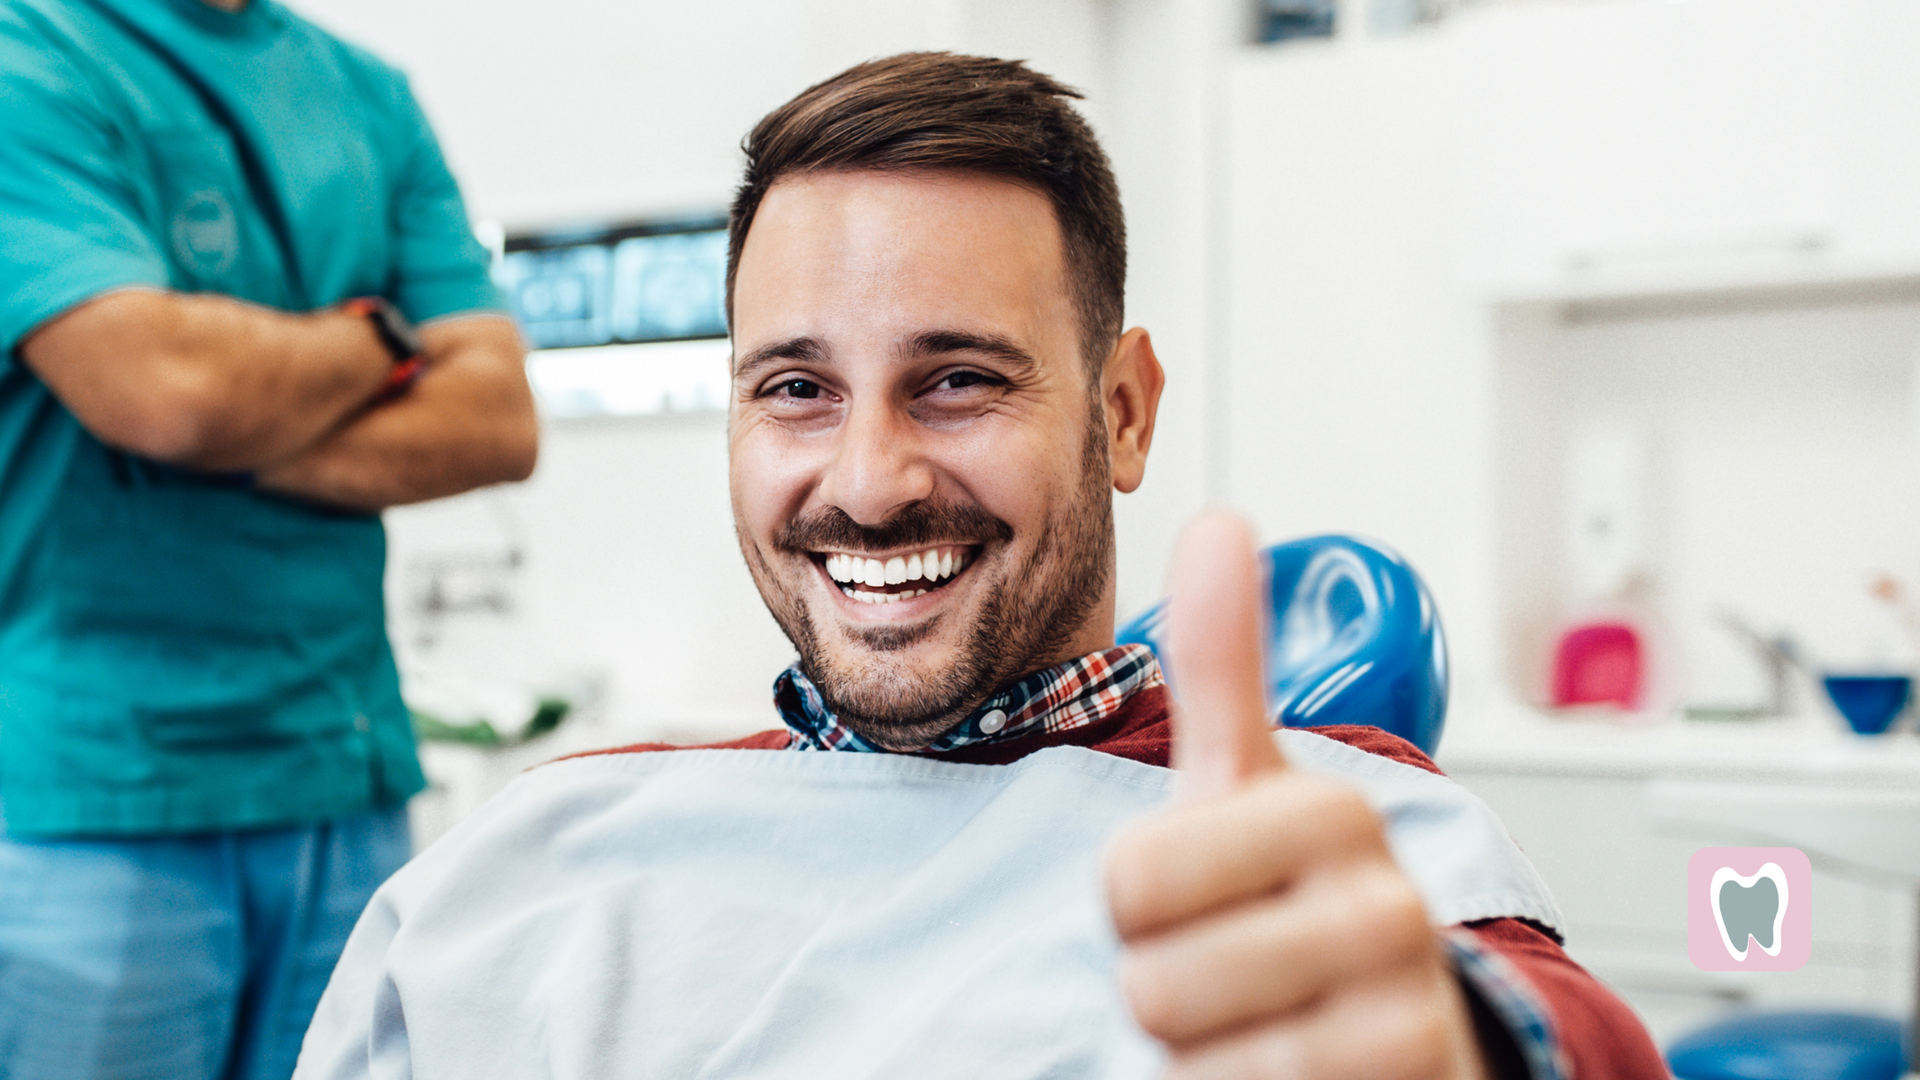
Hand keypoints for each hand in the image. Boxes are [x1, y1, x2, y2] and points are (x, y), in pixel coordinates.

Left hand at [1105, 513, 1491, 1079]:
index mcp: (1329, 808)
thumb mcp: (1250, 784)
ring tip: (1255, 1019)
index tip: (1203, 895)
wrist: (1404, 1032)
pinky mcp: (1412, 1072)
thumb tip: (1219, 519)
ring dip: (1194, 1052)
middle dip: (1163, 987)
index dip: (1137, 906)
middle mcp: (1381, 899)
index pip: (1129, 880)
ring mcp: (1401, 998)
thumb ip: (1226, 662)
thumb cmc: (1297, 902)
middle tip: (1228, 969)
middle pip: (1152, 975)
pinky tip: (1281, 1066)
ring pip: (1188, 1048)